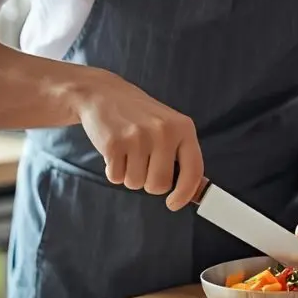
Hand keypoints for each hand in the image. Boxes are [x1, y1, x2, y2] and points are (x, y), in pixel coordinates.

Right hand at [73, 71, 202, 209]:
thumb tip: (193, 192)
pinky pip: (116, 178)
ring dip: (130, 175)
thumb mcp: (169, 127)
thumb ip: (181, 156)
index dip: (185, 193)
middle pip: (160, 184)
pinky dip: (114, 171)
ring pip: (136, 183)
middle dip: (149, 182)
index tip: (174, 203)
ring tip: (128, 151)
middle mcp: (164, 132)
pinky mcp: (114, 144)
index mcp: (183, 128)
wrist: (103, 94)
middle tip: (143, 162)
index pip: (193, 170)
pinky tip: (116, 151)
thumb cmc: (140, 116)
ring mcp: (138, 137)